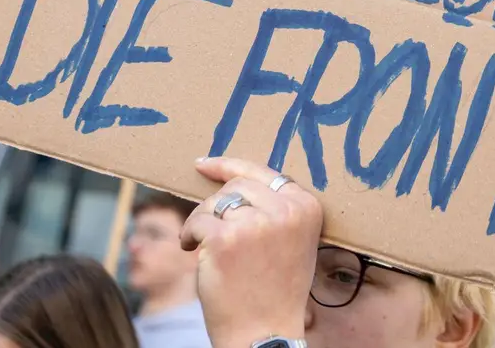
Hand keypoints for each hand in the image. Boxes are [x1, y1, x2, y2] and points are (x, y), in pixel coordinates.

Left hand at [181, 157, 320, 347]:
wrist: (264, 333)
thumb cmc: (273, 291)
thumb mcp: (291, 241)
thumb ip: (274, 209)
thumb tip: (231, 179)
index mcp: (306, 207)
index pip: (262, 172)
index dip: (229, 166)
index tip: (205, 164)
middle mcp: (285, 211)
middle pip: (236, 185)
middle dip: (216, 205)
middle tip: (210, 230)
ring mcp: (255, 224)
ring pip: (214, 202)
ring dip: (201, 220)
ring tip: (202, 244)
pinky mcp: (226, 239)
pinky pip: (196, 221)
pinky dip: (188, 235)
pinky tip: (192, 250)